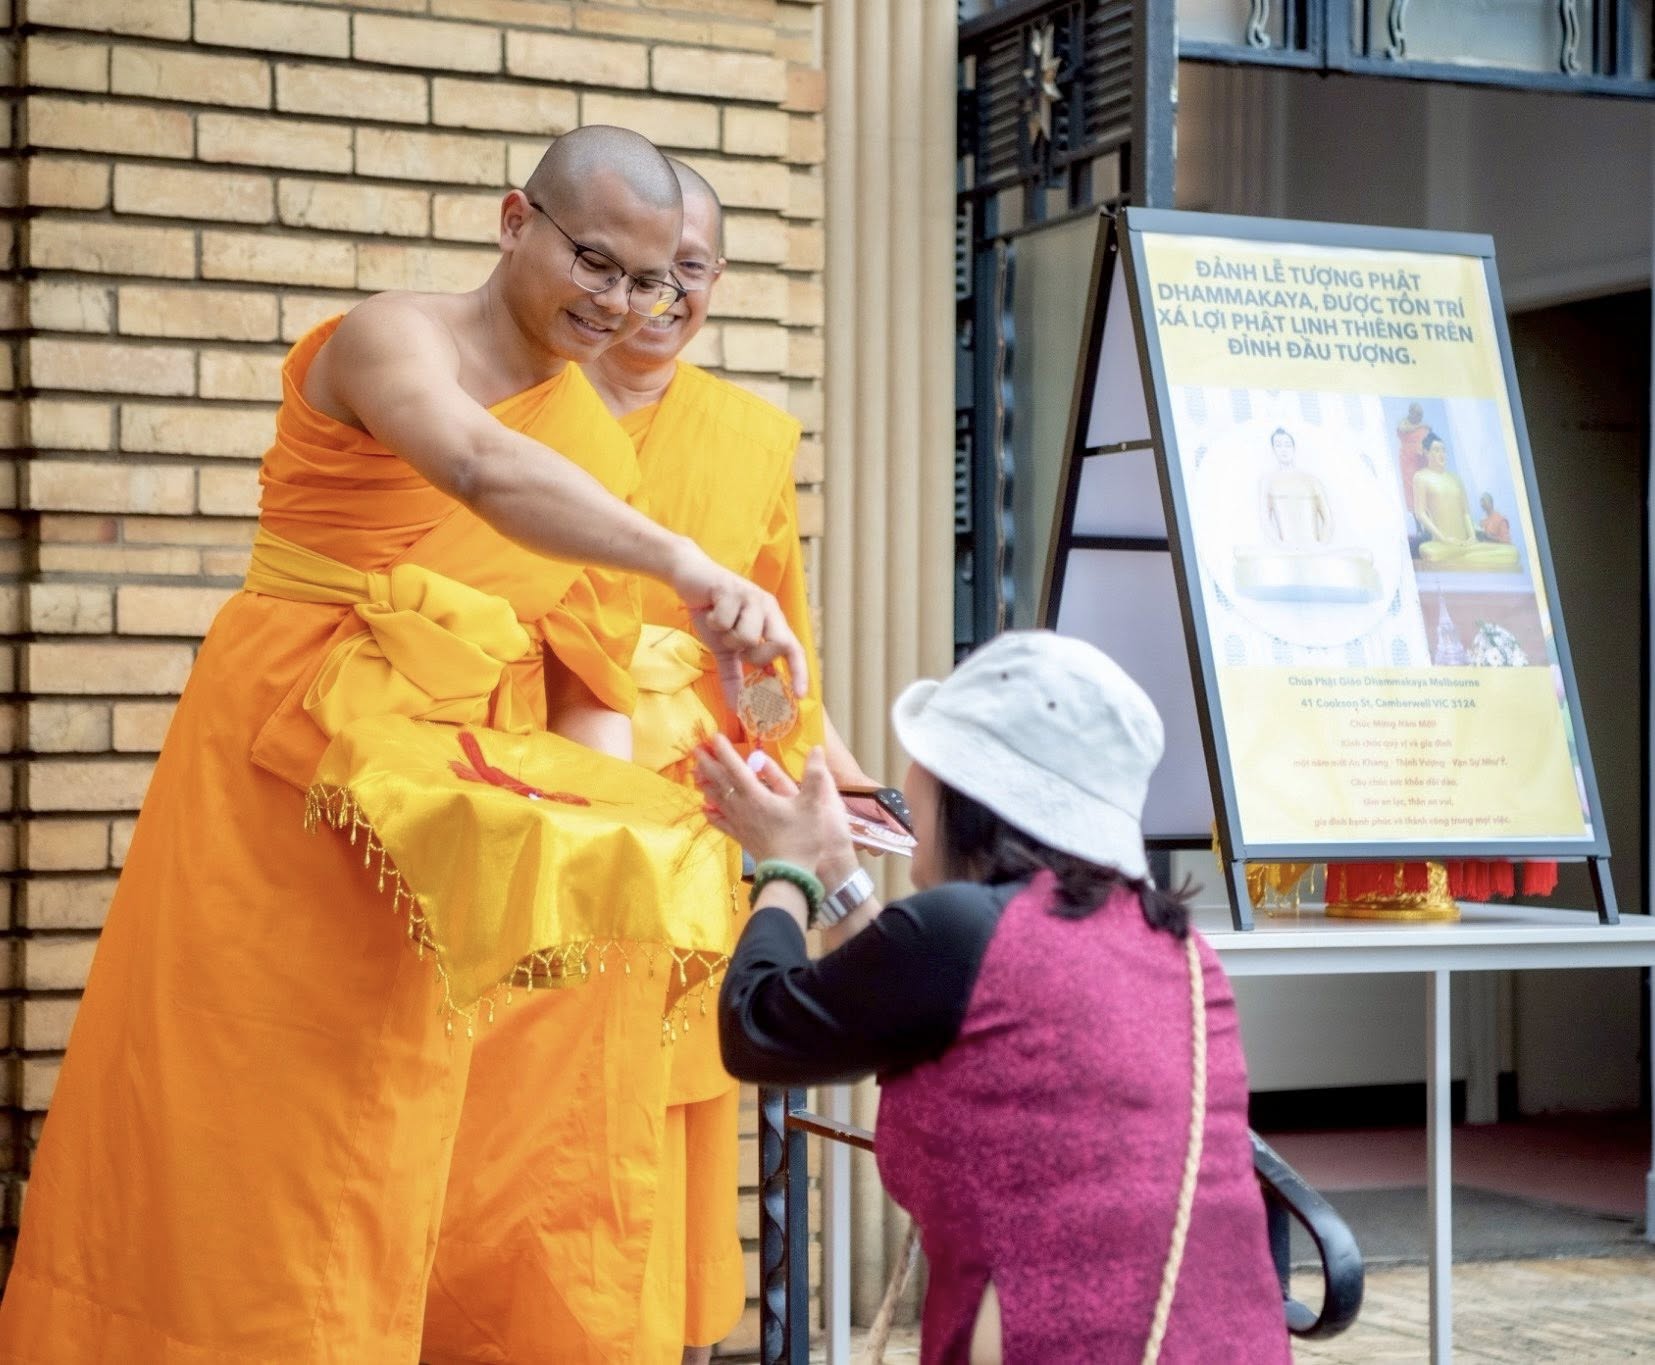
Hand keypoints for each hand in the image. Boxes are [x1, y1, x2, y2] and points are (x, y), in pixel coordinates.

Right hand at [667, 541, 809, 701]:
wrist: (690, 578)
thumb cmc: (713, 612)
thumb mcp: (724, 649)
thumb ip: (733, 677)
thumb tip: (737, 708)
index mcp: (773, 621)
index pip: (793, 649)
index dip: (799, 671)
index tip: (799, 694)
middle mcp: (768, 607)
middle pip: (777, 644)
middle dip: (754, 655)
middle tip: (735, 647)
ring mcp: (753, 596)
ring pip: (748, 636)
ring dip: (727, 637)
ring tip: (720, 623)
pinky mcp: (733, 589)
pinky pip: (725, 622)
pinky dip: (713, 621)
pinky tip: (710, 609)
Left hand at [694, 739, 855, 881]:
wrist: (789, 874)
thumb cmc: (802, 837)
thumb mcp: (814, 804)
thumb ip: (815, 775)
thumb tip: (817, 748)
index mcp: (756, 795)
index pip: (735, 768)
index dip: (724, 751)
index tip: (714, 736)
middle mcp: (742, 807)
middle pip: (720, 781)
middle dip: (707, 763)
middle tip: (695, 749)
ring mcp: (739, 823)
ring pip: (716, 800)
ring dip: (705, 784)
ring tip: (694, 774)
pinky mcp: (740, 838)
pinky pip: (720, 823)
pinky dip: (711, 814)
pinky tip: (703, 810)